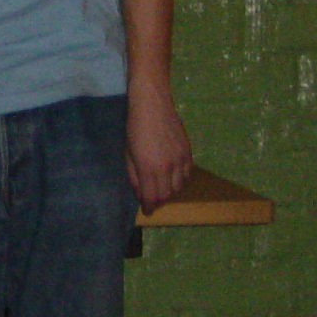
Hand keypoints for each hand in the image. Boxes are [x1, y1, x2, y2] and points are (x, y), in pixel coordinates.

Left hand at [125, 79, 192, 212]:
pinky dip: (181, 181)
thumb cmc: (134, 128)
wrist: (152, 106)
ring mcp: (180, 160)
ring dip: (171, 192)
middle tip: (153, 200)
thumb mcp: (127, 153)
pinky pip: (188, 174)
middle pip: (167, 195)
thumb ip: (133, 176)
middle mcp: (167, 167)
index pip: (152, 196)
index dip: (150, 206)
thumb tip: (139, 193)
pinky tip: (173, 178)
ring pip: (180, 187)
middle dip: (159, 200)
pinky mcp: (189, 153)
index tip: (147, 210)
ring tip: (162, 189)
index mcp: (148, 168)